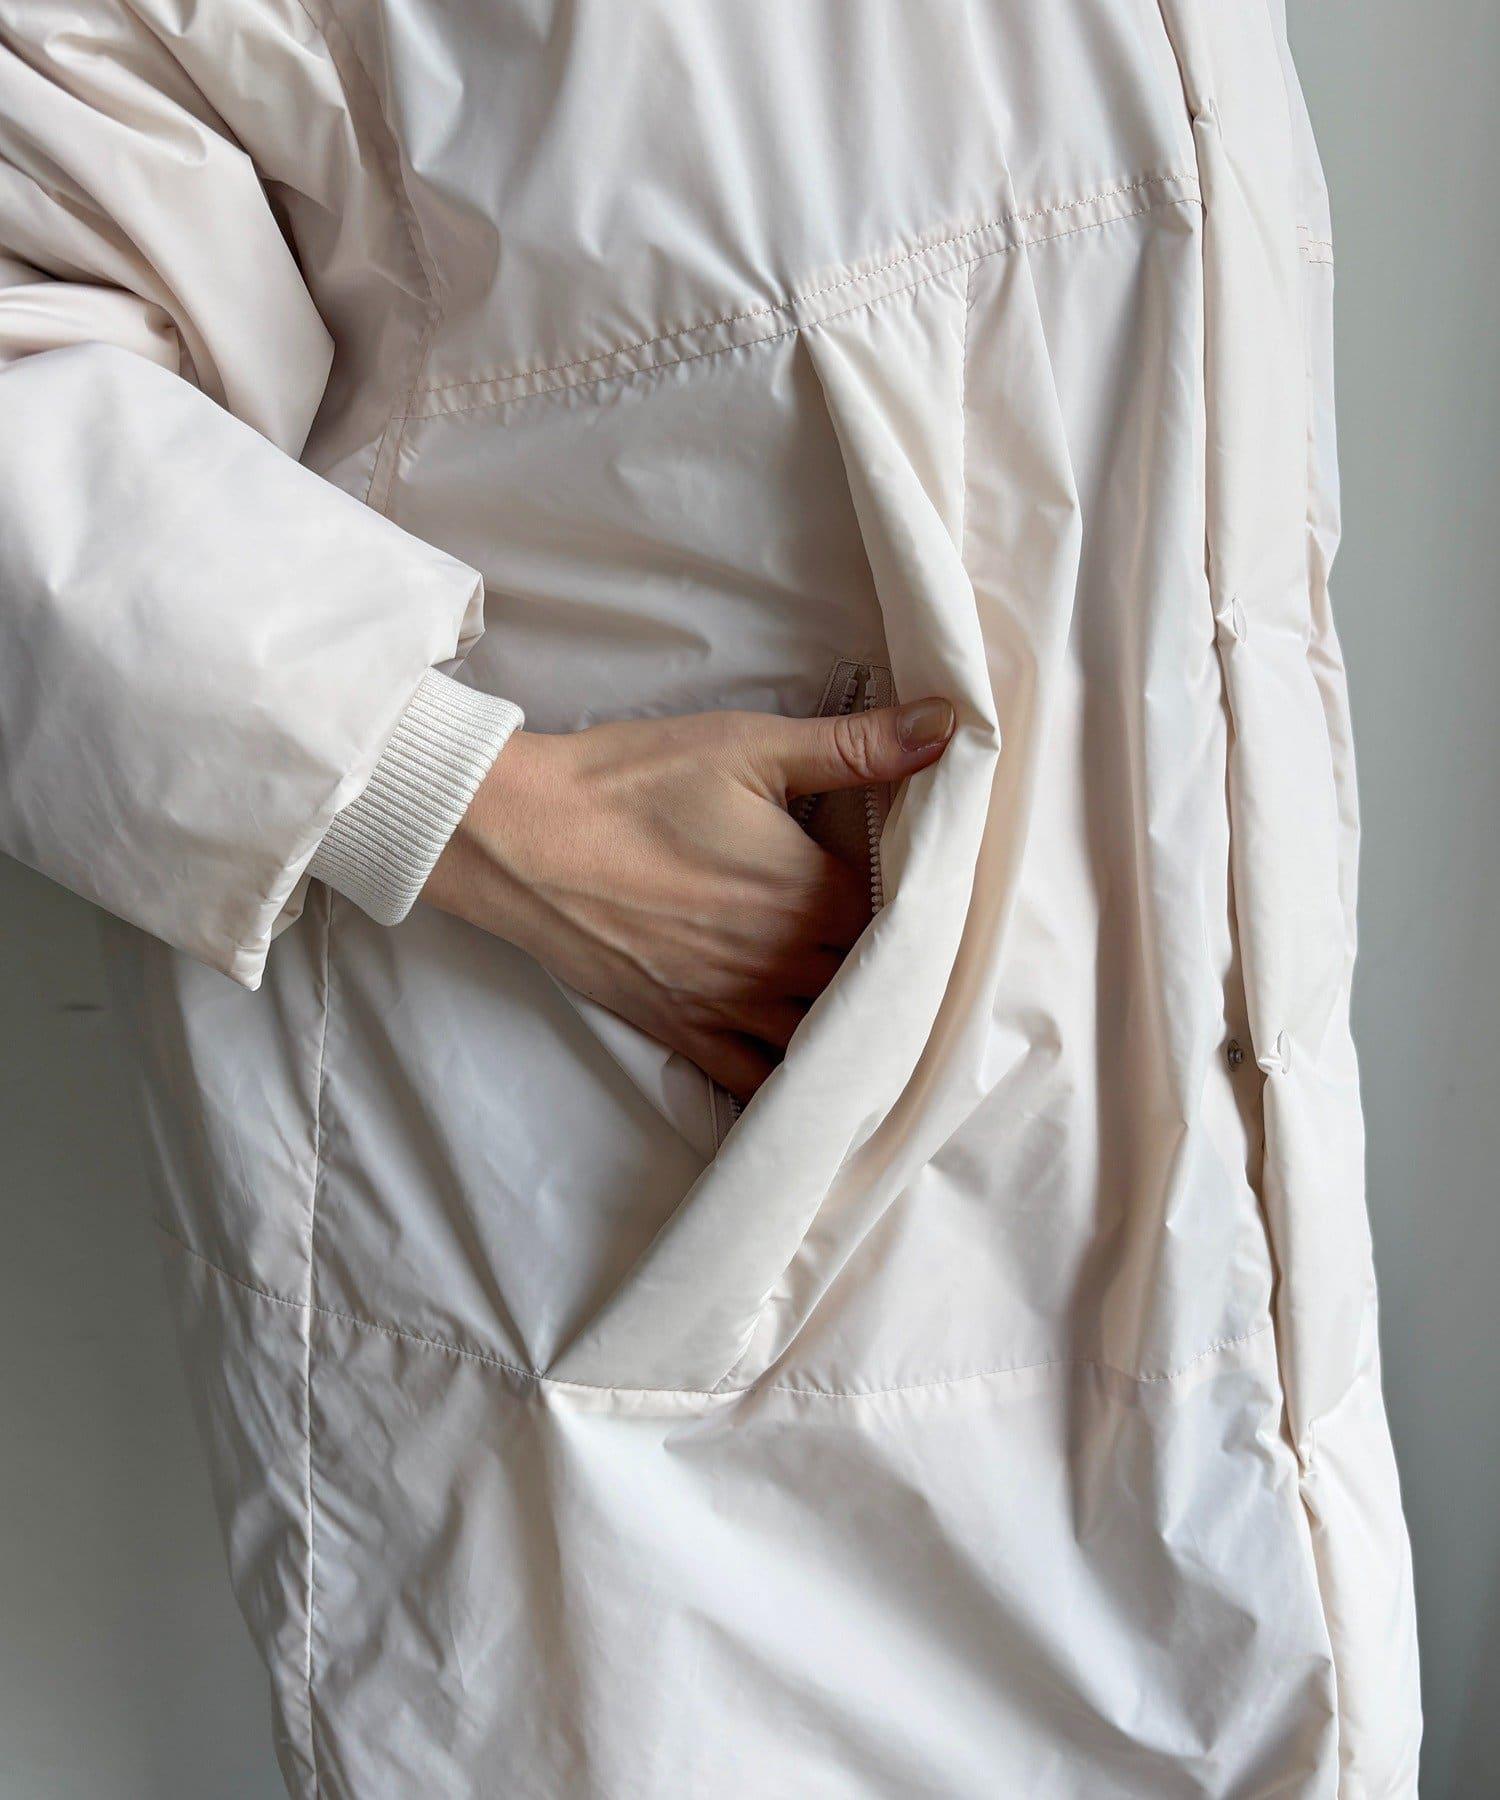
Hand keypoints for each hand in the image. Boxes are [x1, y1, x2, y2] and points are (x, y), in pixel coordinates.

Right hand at [423, 696, 955, 1099]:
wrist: (522, 839)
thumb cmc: (632, 784)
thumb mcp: (749, 746)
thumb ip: (854, 747)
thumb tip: (947, 727)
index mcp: (810, 891)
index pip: (902, 917)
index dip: (919, 908)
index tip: (927, 897)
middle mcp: (782, 962)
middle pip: (872, 985)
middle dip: (893, 972)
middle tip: (909, 955)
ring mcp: (733, 1007)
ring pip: (826, 1042)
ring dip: (852, 1029)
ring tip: (870, 1013)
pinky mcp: (686, 1033)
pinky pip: (758, 1083)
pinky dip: (792, 1085)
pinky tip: (814, 1080)